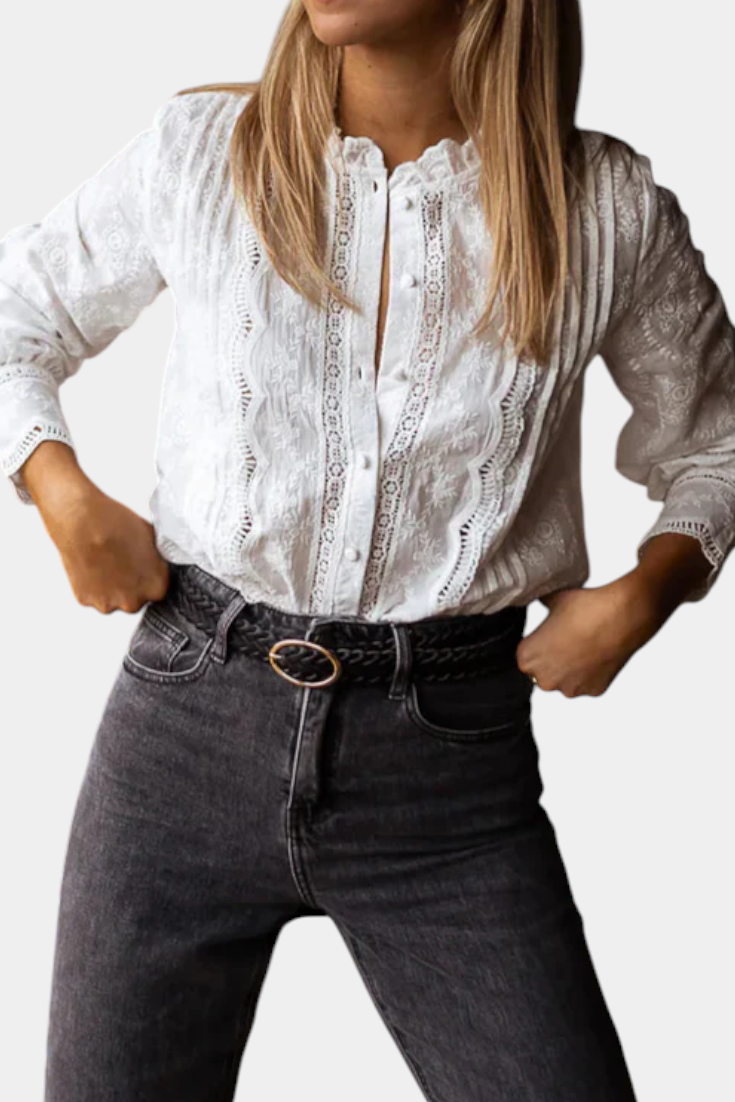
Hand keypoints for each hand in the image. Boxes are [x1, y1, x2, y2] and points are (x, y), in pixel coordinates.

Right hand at [39, 477, 170, 614]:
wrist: (82, 521)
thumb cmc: (117, 524)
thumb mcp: (152, 537)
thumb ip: (157, 559)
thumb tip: (157, 564)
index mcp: (155, 587)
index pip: (158, 588)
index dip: (149, 575)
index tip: (141, 565)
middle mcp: (133, 602)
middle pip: (135, 598)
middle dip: (131, 585)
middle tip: (121, 562)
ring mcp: (108, 604)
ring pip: (113, 599)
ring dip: (111, 587)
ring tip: (105, 561)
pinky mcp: (85, 600)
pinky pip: (93, 595)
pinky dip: (92, 584)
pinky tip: (92, 564)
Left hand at [515, 573, 665, 696]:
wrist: (622, 616)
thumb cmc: (585, 608)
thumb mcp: (552, 599)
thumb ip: (538, 603)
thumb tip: (533, 596)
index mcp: (527, 658)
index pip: (525, 656)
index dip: (538, 643)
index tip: (550, 634)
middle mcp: (545, 680)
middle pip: (544, 672)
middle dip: (552, 659)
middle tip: (568, 639)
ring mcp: (570, 689)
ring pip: (565, 681)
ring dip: (571, 669)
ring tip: (584, 644)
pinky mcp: (593, 692)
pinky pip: (587, 684)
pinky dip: (591, 673)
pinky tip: (598, 653)